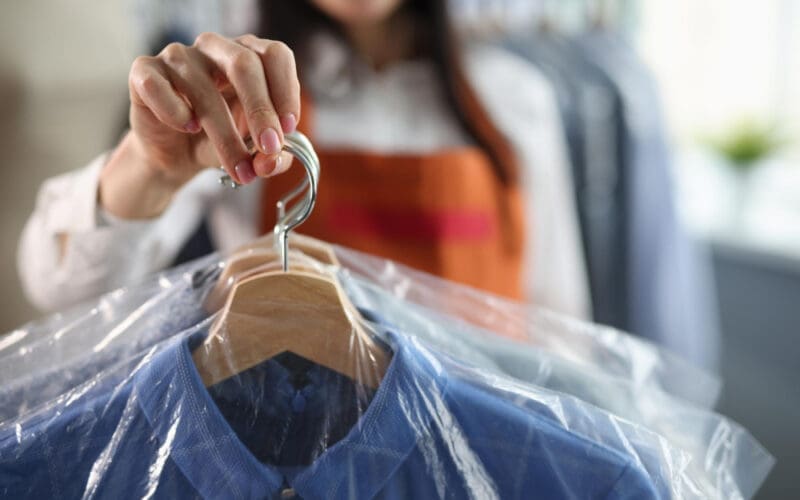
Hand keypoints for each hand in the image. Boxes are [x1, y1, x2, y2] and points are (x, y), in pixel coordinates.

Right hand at [127, 32, 299, 184]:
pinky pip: (158, 87)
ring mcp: (178, 55)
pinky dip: (175, 112)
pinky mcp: (144, 72)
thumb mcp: (253, 151)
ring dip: (225, 136)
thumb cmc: (219, 140)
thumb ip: (272, 156)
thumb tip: (272, 161)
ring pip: (204, 88)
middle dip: (261, 111)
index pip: (275, 55)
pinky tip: (186, 128)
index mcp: (249, 55)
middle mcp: (215, 47)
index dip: (286, 91)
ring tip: (238, 169)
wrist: (174, 154)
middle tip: (269, 148)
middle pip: (244, 64)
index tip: (289, 129)